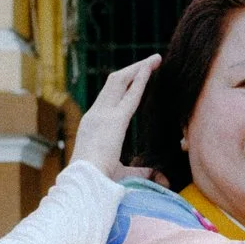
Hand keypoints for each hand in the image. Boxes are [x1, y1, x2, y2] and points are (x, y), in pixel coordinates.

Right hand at [69, 55, 157, 174]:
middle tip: (152, 62)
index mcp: (93, 125)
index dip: (125, 85)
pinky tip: (150, 68)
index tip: (139, 76)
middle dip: (133, 70)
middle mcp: (95, 114)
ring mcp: (102, 114)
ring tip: (155, 60)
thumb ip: (141, 170)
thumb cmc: (99, 182)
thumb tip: (160, 176)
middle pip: (114, 84)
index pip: (109, 97)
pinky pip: (130, 93)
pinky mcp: (114, 119)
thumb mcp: (123, 173)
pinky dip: (141, 78)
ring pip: (120, 81)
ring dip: (138, 68)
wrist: (85, 183)